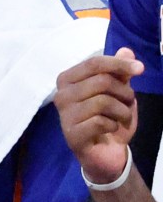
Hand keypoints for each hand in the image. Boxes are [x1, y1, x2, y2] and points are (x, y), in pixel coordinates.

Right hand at [53, 48, 143, 182]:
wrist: (106, 151)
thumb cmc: (110, 117)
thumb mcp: (120, 92)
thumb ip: (120, 72)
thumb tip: (126, 50)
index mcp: (68, 80)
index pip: (93, 63)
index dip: (119, 64)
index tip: (140, 69)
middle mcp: (61, 95)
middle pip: (101, 81)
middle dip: (124, 92)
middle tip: (128, 102)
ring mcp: (64, 116)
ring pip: (103, 101)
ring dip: (122, 110)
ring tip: (122, 118)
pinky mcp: (71, 134)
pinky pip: (101, 122)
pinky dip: (114, 125)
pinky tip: (111, 129)